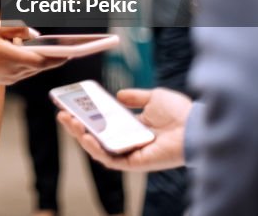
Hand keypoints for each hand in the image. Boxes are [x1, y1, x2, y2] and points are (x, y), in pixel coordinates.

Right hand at [0, 21, 68, 84]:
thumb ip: (17, 29)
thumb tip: (35, 34)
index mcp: (12, 57)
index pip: (43, 59)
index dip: (59, 56)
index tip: (73, 52)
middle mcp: (13, 71)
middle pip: (42, 66)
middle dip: (56, 58)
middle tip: (71, 50)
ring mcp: (10, 78)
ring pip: (33, 69)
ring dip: (42, 60)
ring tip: (55, 50)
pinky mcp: (6, 81)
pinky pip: (24, 72)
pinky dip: (30, 63)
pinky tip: (32, 54)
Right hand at [58, 87, 190, 171]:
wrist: (195, 126)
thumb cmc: (179, 113)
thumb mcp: (153, 97)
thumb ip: (136, 97)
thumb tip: (120, 94)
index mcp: (134, 127)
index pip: (105, 124)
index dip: (88, 116)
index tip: (72, 105)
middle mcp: (130, 141)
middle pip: (98, 136)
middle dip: (78, 125)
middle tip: (63, 113)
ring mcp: (131, 153)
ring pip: (99, 148)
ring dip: (81, 136)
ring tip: (69, 122)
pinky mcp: (134, 163)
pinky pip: (110, 158)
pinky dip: (96, 148)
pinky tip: (86, 136)